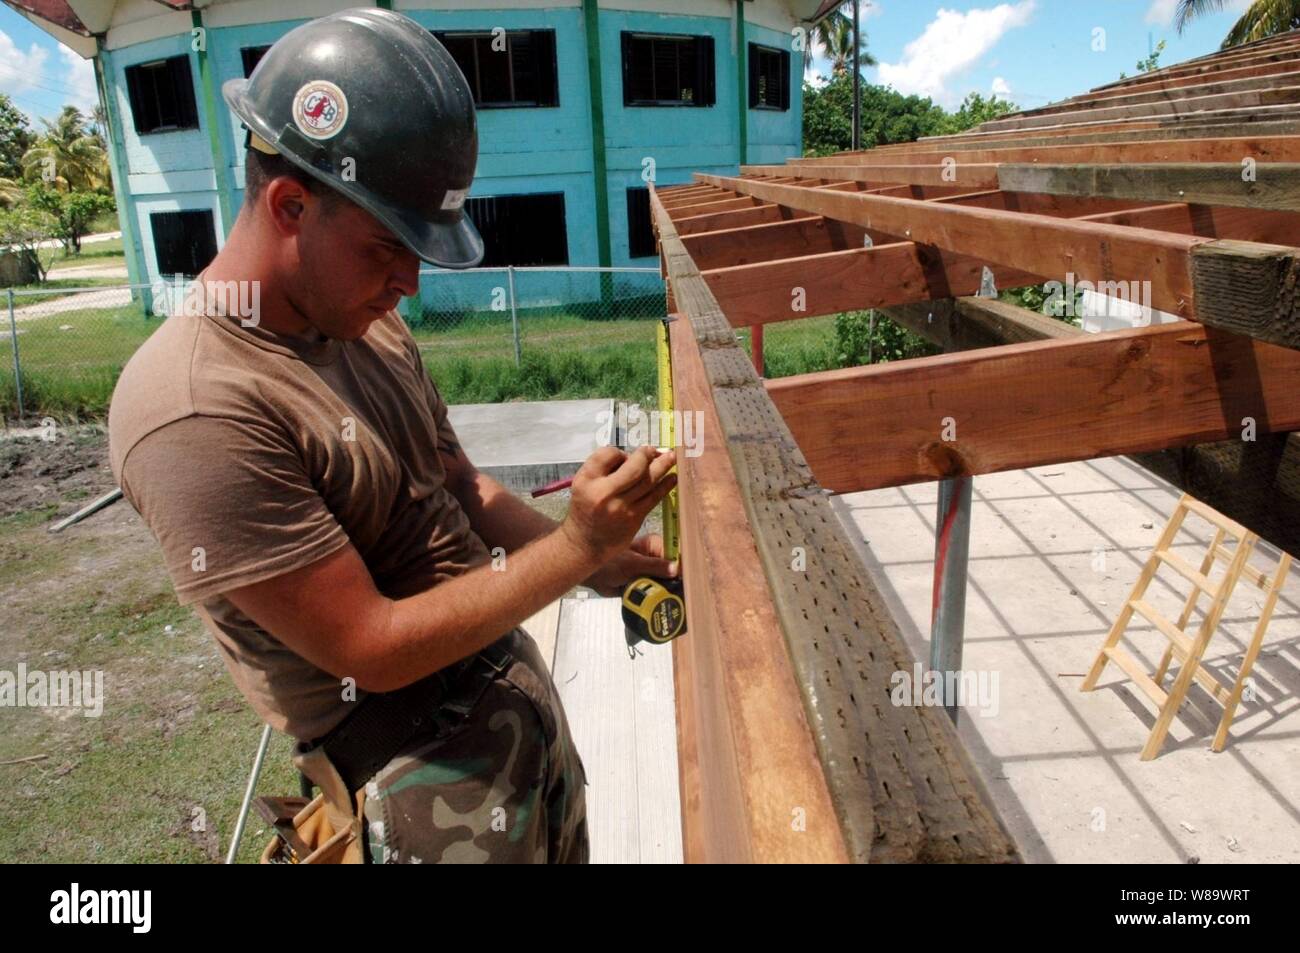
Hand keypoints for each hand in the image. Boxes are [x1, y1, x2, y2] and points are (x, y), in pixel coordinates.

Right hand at [560, 446, 676, 566]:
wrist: (586, 542)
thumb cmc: (586, 508)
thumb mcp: (583, 484)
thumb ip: (604, 469)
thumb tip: (635, 458)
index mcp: (586, 480)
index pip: (607, 454)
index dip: (620, 452)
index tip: (626, 456)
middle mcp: (603, 493)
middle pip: (633, 468)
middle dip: (648, 455)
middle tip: (656, 450)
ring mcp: (621, 507)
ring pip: (647, 481)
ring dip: (662, 466)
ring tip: (671, 457)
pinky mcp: (634, 518)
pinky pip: (653, 497)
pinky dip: (665, 486)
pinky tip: (672, 478)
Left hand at [584, 533, 678, 596]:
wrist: (595, 578)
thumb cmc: (609, 564)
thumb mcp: (632, 565)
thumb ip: (653, 566)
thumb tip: (675, 569)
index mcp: (655, 545)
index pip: (676, 554)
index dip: (684, 567)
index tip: (690, 580)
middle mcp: (657, 557)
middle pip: (675, 570)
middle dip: (680, 582)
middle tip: (687, 596)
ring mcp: (653, 571)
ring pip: (669, 582)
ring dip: (672, 592)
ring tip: (681, 603)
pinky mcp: (649, 583)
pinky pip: (660, 591)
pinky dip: (663, 598)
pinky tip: (671, 605)